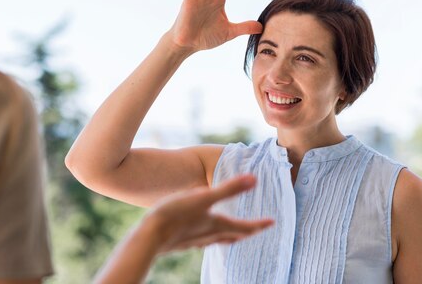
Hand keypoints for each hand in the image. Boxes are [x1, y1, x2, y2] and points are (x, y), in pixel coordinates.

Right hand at [144, 174, 273, 252]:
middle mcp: (209, 235)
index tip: (272, 222)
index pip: (245, 227)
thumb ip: (229, 189)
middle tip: (257, 228)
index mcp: (217, 224)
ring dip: (229, 235)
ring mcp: (195, 240)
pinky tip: (201, 234)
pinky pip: (202, 240)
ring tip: (233, 233)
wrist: (149, 237)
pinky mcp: (182, 241)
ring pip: (218, 239)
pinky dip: (210, 236)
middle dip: (247, 231)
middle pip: (234, 235)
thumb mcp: (204, 197)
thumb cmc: (176, 215)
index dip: (260, 224)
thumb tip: (254, 179)